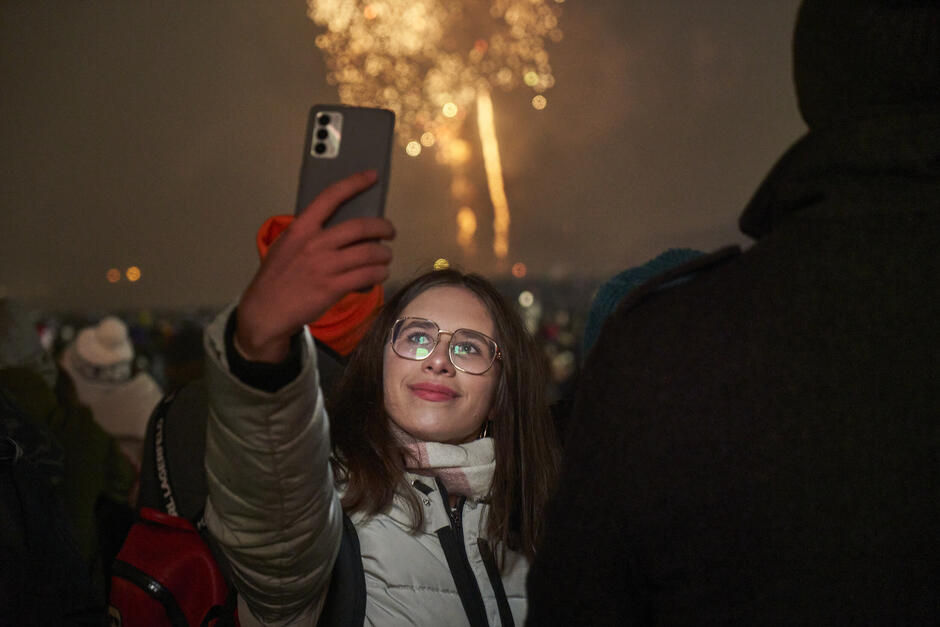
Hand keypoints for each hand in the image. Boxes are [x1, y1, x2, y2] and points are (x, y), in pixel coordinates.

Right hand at [235, 170, 394, 362]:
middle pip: (361, 227)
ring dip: (384, 254)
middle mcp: (314, 243)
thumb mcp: (286, 246)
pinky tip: (380, 274)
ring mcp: (324, 266)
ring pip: (369, 252)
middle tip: (389, 231)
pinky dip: (379, 273)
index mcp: (301, 228)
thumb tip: (341, 228)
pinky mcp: (332, 287)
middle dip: (383, 227)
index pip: (331, 197)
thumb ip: (309, 234)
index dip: (355, 183)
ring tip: (386, 257)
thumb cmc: (276, 279)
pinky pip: (367, 275)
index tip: (372, 176)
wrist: (265, 311)